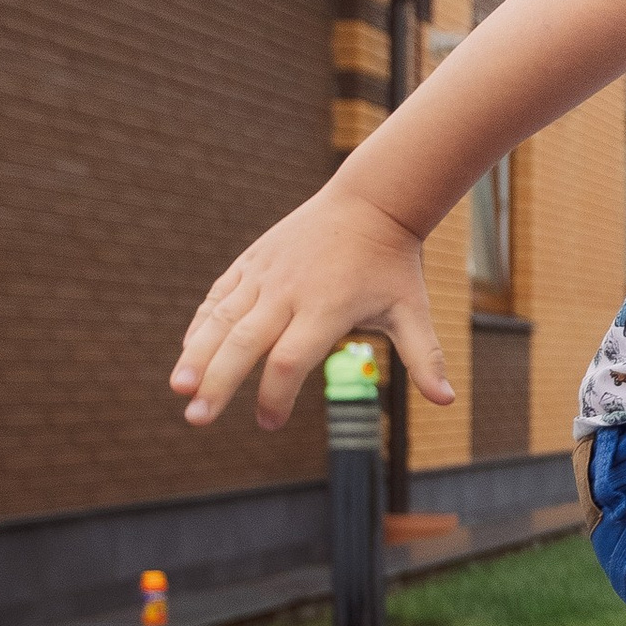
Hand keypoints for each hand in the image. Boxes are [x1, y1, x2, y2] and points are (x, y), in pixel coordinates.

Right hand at [169, 185, 453, 431]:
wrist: (371, 202)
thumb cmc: (393, 264)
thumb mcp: (414, 310)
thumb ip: (424, 358)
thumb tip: (448, 401)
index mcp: (326, 308)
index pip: (289, 361)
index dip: (276, 396)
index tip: (270, 424)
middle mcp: (289, 291)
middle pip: (245, 344)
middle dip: (219, 383)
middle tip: (196, 419)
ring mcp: (266, 273)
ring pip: (222, 318)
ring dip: (196, 354)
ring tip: (177, 389)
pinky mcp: (252, 261)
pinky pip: (220, 296)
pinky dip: (202, 324)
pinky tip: (187, 354)